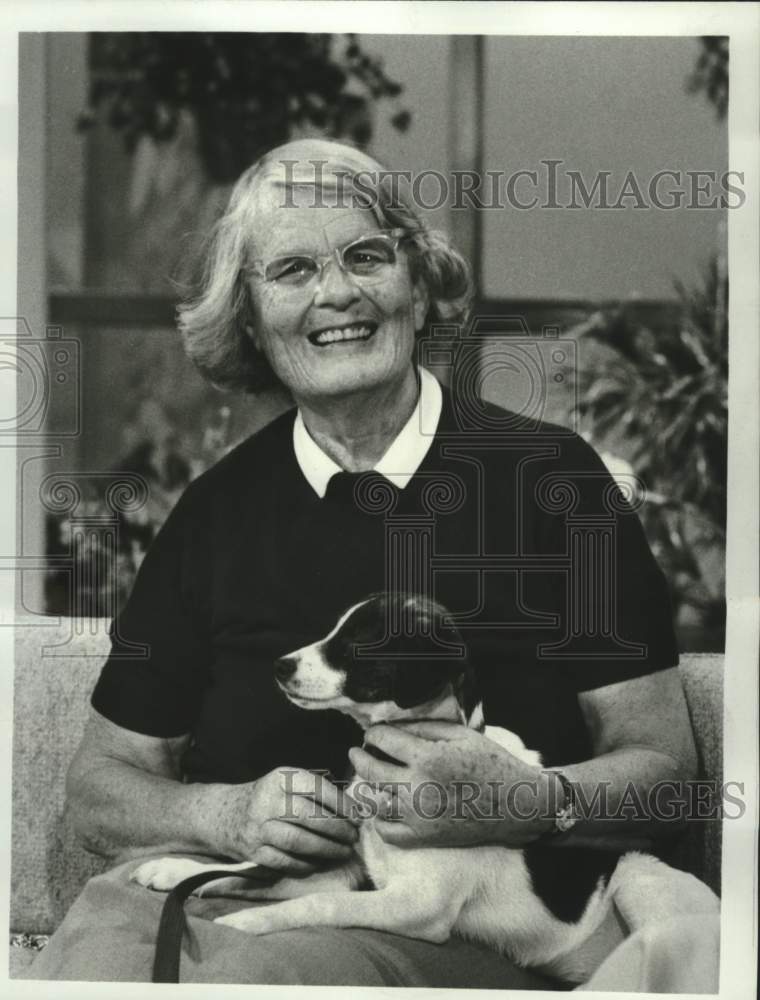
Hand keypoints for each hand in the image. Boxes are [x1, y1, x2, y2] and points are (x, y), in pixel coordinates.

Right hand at [213, 768, 359, 873]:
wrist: (226, 815)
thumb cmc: (270, 798)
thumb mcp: (287, 782)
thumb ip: (315, 790)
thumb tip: (356, 807)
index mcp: (279, 778)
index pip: (315, 786)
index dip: (340, 802)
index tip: (357, 815)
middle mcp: (267, 800)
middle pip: (308, 816)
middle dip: (337, 828)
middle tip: (354, 837)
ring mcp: (258, 827)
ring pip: (297, 841)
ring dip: (326, 849)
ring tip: (344, 851)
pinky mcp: (254, 852)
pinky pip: (285, 861)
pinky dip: (307, 864)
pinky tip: (321, 862)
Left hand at [348, 721, 553, 847]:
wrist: (519, 805)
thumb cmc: (493, 764)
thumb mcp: (461, 734)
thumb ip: (425, 727)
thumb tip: (393, 725)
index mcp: (428, 757)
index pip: (383, 740)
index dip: (373, 733)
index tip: (373, 733)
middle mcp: (418, 788)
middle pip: (370, 769)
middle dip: (359, 756)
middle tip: (358, 752)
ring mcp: (419, 816)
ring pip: (373, 800)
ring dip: (365, 786)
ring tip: (368, 777)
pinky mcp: (424, 838)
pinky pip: (386, 831)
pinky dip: (378, 818)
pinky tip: (382, 806)